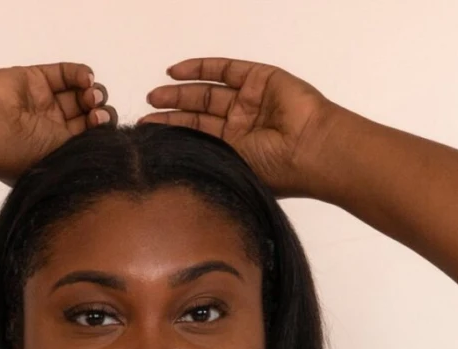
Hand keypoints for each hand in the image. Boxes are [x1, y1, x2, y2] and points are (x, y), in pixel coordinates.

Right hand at [0, 62, 116, 184]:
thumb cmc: (19, 154)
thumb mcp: (59, 161)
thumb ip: (84, 152)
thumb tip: (111, 151)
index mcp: (55, 152)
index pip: (88, 139)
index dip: (101, 132)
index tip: (101, 128)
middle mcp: (51, 128)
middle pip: (87, 115)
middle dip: (99, 112)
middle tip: (96, 113)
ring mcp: (44, 102)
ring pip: (79, 93)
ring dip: (92, 93)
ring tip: (89, 96)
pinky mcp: (38, 79)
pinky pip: (66, 73)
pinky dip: (81, 74)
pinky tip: (86, 79)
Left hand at [135, 58, 337, 195]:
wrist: (310, 150)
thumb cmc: (279, 172)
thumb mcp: (236, 172)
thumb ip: (210, 164)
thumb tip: (176, 170)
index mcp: (238, 150)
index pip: (200, 136)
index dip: (174, 132)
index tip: (148, 132)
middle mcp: (243, 124)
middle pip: (200, 111)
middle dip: (172, 109)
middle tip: (146, 107)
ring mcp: (250, 100)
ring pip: (207, 90)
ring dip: (180, 90)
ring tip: (154, 94)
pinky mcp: (259, 79)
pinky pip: (224, 69)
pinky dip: (199, 68)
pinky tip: (175, 72)